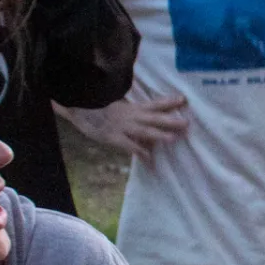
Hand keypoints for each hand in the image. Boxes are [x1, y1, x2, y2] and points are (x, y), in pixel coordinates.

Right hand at [56, 97, 188, 158]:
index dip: (169, 101)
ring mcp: (123, 126)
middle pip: (154, 117)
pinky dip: (142, 155)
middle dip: (171, 120)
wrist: (76, 105)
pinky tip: (152, 164)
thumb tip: (138, 116)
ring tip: (174, 139)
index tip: (184, 99)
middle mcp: (130, 115)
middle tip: (188, 123)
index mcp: (132, 107)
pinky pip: (131, 147)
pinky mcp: (113, 137)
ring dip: (160, 135)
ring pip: (145, 130)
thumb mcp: (114, 104)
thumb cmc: (94, 106)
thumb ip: (128, 109)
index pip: (154, 103)